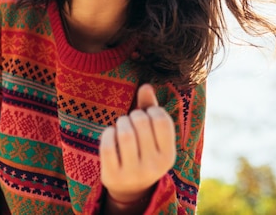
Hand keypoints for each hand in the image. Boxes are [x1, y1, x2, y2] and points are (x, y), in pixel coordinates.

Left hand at [99, 84, 175, 204]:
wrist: (131, 190)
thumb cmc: (144, 151)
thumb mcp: (153, 135)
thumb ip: (151, 109)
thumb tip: (146, 85)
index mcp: (168, 155)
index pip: (161, 120)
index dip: (152, 109)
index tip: (148, 114)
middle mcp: (154, 166)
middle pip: (141, 122)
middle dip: (134, 115)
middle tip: (132, 120)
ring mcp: (133, 173)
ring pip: (125, 133)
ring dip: (121, 122)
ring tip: (122, 126)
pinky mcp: (113, 176)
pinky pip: (107, 145)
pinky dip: (107, 134)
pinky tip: (111, 135)